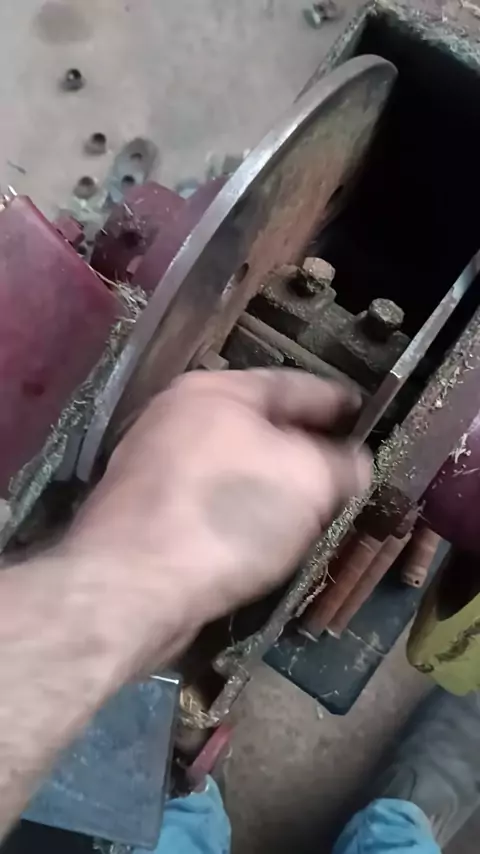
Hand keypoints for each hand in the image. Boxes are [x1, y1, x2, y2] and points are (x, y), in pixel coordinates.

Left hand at [68, 369, 369, 633]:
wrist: (132, 588)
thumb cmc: (227, 515)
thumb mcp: (309, 480)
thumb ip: (342, 464)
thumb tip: (355, 463)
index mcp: (215, 390)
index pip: (295, 384)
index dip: (339, 402)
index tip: (369, 417)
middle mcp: (177, 417)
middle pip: (261, 426)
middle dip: (306, 448)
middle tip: (347, 469)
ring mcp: (153, 465)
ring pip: (235, 467)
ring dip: (275, 487)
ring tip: (315, 510)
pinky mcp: (144, 513)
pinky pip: (211, 503)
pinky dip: (242, 515)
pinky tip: (265, 539)